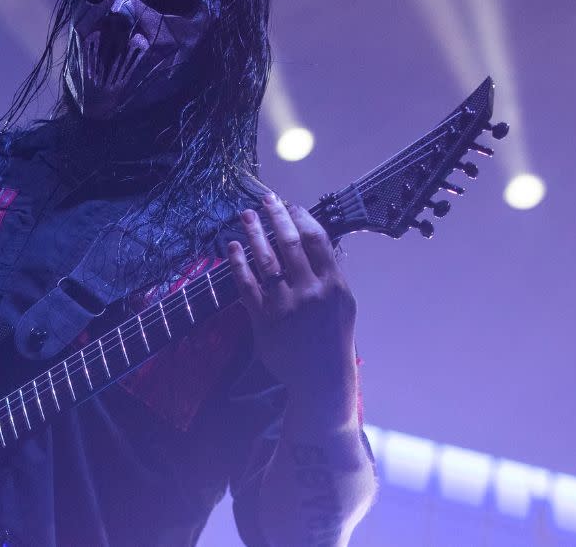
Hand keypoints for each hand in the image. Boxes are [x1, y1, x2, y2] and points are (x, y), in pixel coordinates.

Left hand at [227, 194, 358, 427]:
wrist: (321, 377)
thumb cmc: (333, 337)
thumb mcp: (343, 302)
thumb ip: (330, 272)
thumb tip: (316, 240)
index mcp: (334, 284)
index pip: (316, 240)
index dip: (301, 217)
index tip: (290, 205)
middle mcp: (310, 291)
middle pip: (289, 243)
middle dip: (276, 216)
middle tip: (265, 199)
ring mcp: (285, 305)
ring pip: (266, 260)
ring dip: (255, 233)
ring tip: (245, 215)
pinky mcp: (264, 319)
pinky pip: (247, 284)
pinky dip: (238, 263)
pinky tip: (232, 246)